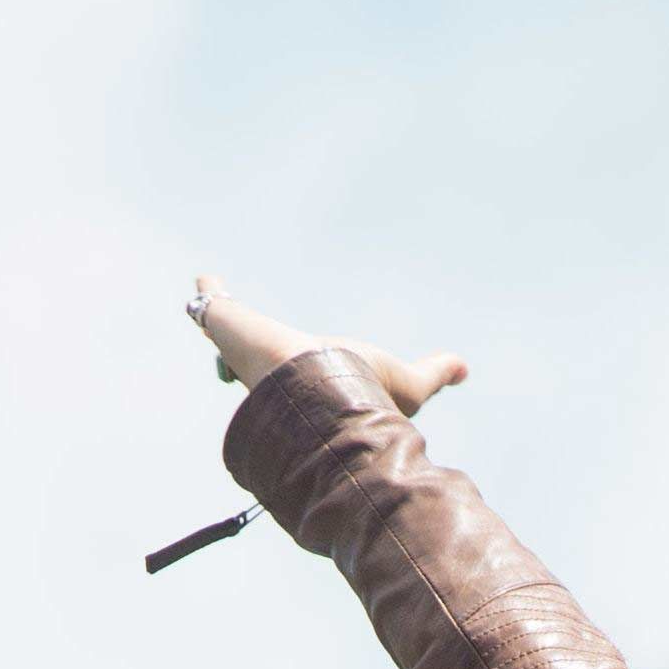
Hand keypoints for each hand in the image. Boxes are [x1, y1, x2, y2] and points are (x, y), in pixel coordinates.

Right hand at [185, 277, 468, 414]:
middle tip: (256, 337)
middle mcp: (280, 370)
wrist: (318, 390)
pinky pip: (215, 309)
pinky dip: (209, 293)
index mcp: (314, 380)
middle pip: (267, 357)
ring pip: (238, 334)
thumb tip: (465, 370)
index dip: (310, 363)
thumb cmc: (361, 390)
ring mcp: (251, 348)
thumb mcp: (410, 383)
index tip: (309, 357)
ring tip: (221, 306)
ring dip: (229, 320)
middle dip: (260, 348)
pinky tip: (204, 278)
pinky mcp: (230, 327)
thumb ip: (434, 374)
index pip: (305, 371)